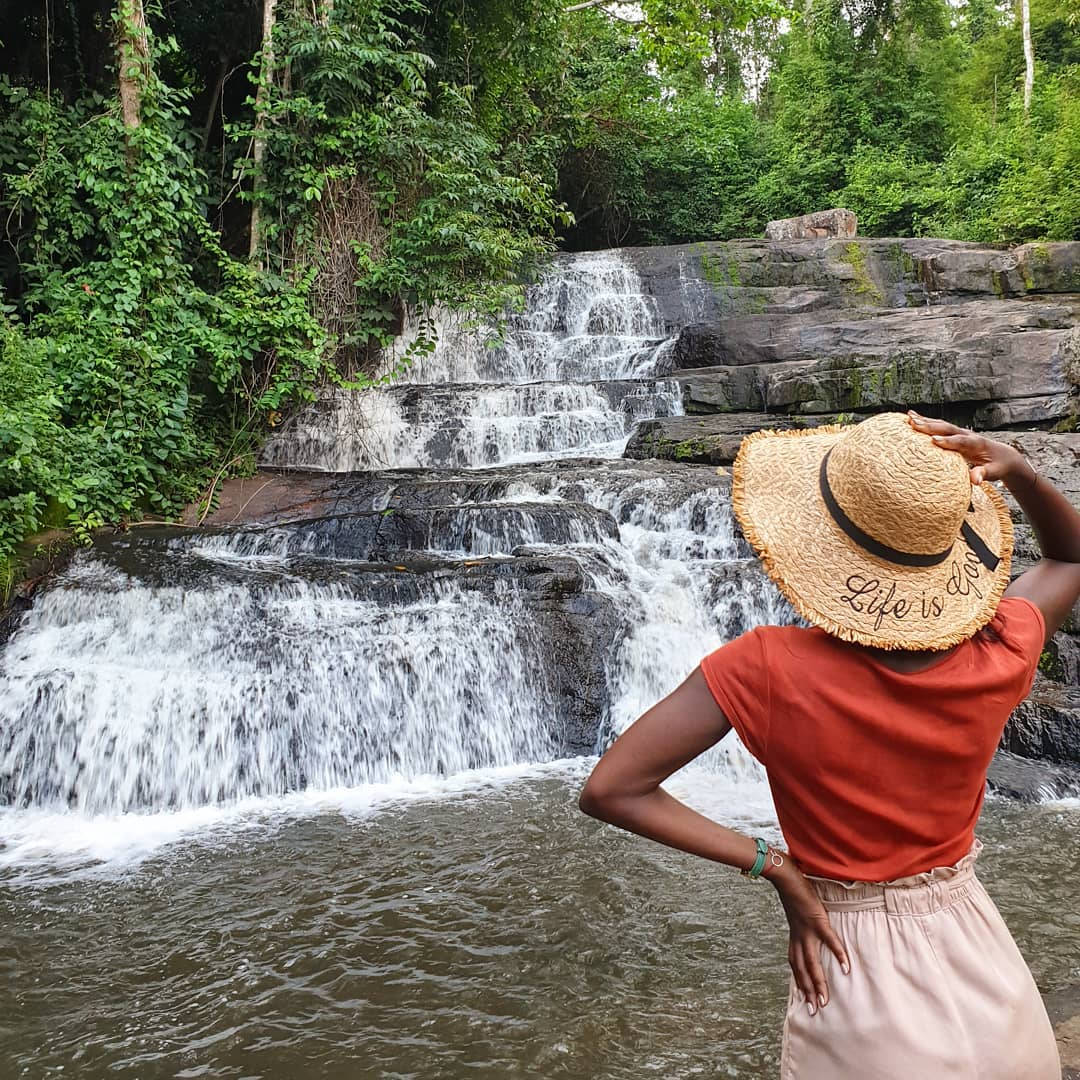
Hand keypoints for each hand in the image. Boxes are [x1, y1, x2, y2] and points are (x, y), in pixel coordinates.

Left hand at [767, 858, 848, 1013]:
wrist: (785, 876)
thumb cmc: (794, 893)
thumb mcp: (798, 914)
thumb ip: (803, 925)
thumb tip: (810, 929)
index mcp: (794, 936)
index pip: (796, 965)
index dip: (800, 982)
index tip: (805, 1000)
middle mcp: (799, 937)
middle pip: (803, 969)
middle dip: (808, 991)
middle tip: (815, 1011)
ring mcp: (807, 930)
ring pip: (812, 962)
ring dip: (818, 982)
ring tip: (825, 1000)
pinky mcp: (817, 919)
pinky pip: (829, 940)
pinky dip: (837, 953)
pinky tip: (846, 966)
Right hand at [907, 412, 1030, 485]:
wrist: (1004, 456)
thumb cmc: (998, 466)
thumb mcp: (994, 472)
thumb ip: (983, 474)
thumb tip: (975, 481)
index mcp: (977, 444)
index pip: (961, 441)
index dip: (948, 441)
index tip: (934, 440)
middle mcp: (968, 435)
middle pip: (947, 429)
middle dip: (931, 426)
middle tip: (914, 424)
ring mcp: (960, 433)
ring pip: (942, 425)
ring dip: (925, 421)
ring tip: (909, 418)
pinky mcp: (955, 435)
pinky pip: (939, 427)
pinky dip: (926, 421)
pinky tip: (913, 418)